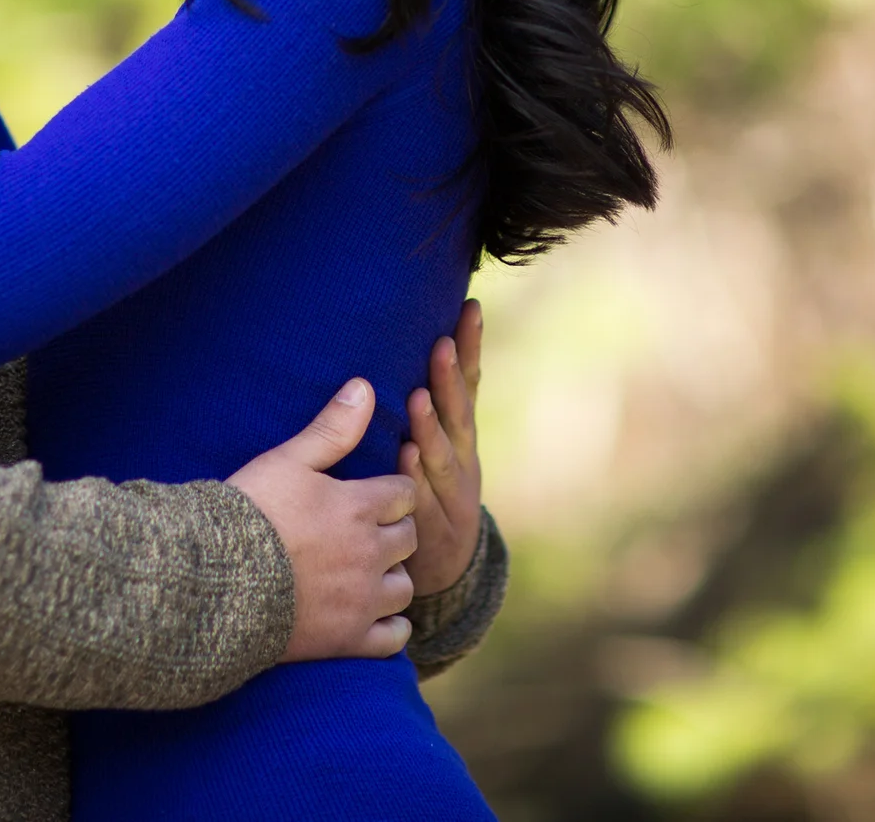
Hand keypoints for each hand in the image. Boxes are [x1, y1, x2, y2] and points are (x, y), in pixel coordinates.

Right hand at [228, 379, 417, 661]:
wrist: (214, 583)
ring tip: (367, 573)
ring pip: (405, 587)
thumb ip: (332, 428)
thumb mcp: (288, 461)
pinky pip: (393, 638)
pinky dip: (390, 628)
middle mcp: (370, 554)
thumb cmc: (248, 514)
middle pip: (409, 538)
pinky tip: (372, 617)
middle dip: (394, 532)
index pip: (404, 493)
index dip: (391, 492)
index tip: (373, 495)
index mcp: (360, 508)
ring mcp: (361, 600)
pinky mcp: (347, 639)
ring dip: (392, 578)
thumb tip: (365, 387)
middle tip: (367, 532)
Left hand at [400, 298, 483, 596]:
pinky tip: (404, 458)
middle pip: (459, 413)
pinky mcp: (436, 525)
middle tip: (441, 344)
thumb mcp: (435, 446)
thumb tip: (409, 349)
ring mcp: (453, 492)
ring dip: (431, 427)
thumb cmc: (432, 491)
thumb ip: (426, 404)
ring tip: (418, 399)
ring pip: (443, 456)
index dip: (471, 347)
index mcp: (461, 434)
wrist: (447, 568)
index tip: (470, 307)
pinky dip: (416, 477)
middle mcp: (463, 458)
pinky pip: (424, 499)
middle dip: (451, 379)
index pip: (468, 383)